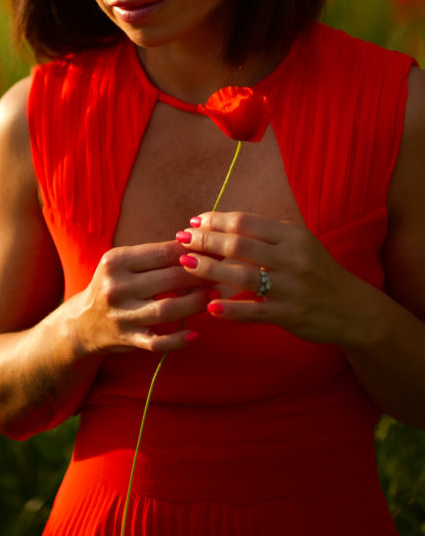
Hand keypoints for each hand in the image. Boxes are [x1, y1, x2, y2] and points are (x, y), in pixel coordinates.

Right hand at [77, 240, 209, 354]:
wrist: (83, 321)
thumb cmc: (114, 284)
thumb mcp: (125, 263)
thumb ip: (155, 255)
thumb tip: (197, 243)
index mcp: (116, 261)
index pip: (163, 253)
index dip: (194, 251)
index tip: (216, 250)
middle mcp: (116, 287)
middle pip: (169, 280)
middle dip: (201, 276)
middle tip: (223, 273)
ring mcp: (121, 315)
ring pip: (167, 309)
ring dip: (196, 303)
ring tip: (214, 296)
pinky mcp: (127, 339)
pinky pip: (157, 342)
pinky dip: (178, 340)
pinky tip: (195, 333)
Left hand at [175, 211, 370, 345]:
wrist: (353, 309)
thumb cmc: (317, 272)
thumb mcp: (298, 245)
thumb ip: (265, 236)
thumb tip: (221, 225)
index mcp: (293, 235)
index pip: (246, 222)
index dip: (216, 220)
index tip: (194, 222)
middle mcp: (293, 258)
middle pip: (240, 244)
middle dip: (206, 241)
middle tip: (181, 240)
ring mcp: (292, 288)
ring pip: (243, 275)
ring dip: (210, 269)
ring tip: (186, 265)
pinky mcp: (291, 315)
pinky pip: (255, 311)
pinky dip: (231, 309)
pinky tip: (209, 306)